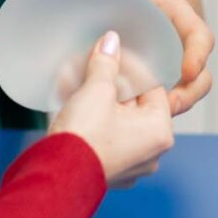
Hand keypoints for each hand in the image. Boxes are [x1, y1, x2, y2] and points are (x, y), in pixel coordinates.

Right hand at [49, 32, 174, 187]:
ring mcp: (131, 165)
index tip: (114, 56)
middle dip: (112, 85)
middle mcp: (152, 152)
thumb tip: (111, 42)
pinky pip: (108, 139)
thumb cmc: (84, 137)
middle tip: (93, 68)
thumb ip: (106, 63)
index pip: (153, 88)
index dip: (132, 68)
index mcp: (160, 132)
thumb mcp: (96, 90)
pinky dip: (95, 123)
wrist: (57, 175)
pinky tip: (76, 109)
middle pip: (135, 105)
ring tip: (79, 86)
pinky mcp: (110, 171)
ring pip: (120, 122)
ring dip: (101, 103)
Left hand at [78, 0, 213, 114]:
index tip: (189, 70)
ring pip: (185, 93)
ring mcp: (176, 69)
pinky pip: (165, 99)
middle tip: (168, 106)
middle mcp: (186, 49)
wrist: (139, 8)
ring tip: (148, 117)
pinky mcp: (163, 83)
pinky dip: (152, 108)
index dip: (198, 55)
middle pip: (200, 77)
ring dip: (171, 107)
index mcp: (183, 21)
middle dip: (188, 94)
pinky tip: (130, 114)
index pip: (201, 38)